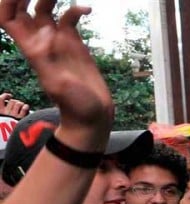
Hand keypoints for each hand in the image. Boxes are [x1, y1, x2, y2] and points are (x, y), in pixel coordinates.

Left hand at [0, 0, 113, 148]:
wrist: (93, 117)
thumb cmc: (75, 107)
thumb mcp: (57, 85)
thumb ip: (46, 61)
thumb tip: (44, 35)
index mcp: (31, 49)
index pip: (8, 17)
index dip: (8, 2)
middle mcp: (41, 41)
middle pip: (22, 8)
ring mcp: (57, 40)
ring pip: (44, 8)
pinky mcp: (74, 42)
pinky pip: (69, 18)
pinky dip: (77, 9)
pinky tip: (88, 10)